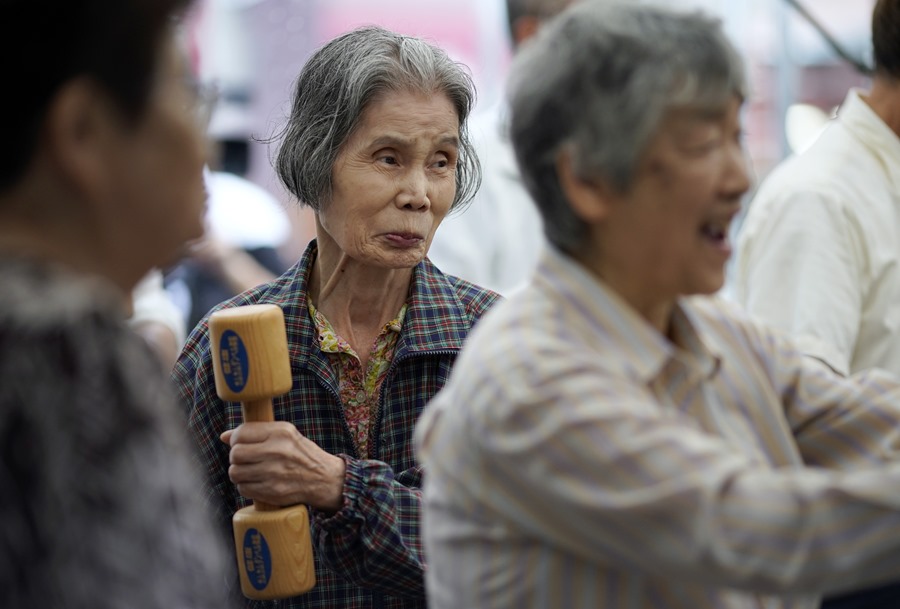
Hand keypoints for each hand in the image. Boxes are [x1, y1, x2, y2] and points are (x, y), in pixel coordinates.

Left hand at [220, 421, 345, 512]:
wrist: (324, 479)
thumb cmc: (301, 454)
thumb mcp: (286, 435)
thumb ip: (257, 432)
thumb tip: (224, 436)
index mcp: (281, 432)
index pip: (242, 433)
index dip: (236, 439)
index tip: (240, 443)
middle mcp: (278, 451)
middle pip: (235, 454)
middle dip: (236, 458)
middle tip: (245, 459)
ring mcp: (275, 473)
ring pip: (235, 473)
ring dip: (239, 473)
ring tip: (251, 471)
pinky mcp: (273, 491)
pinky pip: (244, 489)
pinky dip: (246, 486)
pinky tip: (257, 482)